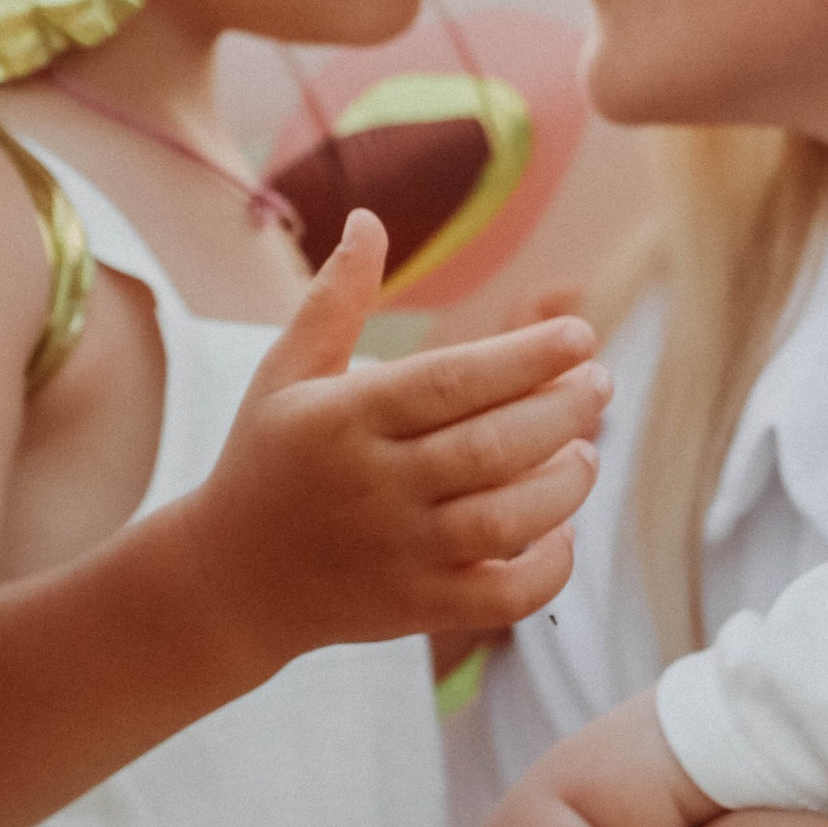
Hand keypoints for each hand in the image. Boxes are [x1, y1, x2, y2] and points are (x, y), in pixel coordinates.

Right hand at [181, 213, 609, 682]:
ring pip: (503, 520)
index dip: (525, 356)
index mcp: (344, 418)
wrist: (227, 583)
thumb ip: (336, 299)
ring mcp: (397, 553)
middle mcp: (373, 485)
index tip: (580, 334)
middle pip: (490, 447)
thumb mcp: (287, 374)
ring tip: (586, 449)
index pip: (450, 381)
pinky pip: (500, 596)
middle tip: (600, 383)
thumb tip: (370, 219)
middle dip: (562, 410)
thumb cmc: (266, 461)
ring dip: (563, 484)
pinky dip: (546, 569)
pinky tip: (562, 530)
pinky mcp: (415, 607)